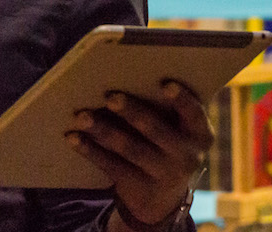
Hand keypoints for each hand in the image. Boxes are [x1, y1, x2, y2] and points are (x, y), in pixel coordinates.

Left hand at [66, 81, 211, 228]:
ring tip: (82, 116)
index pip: (195, 115)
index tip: (165, 84)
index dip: (182, 100)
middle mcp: (186, 156)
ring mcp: (164, 174)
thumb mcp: (174, 130)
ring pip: (130, 148)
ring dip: (103, 130)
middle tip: (110, 96)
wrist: (162, 199)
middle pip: (156, 130)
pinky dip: (90, 149)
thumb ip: (162, 107)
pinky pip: (111, 165)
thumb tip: (122, 73)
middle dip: (133, 112)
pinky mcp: (139, 187)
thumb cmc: (164, 143)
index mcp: (199, 135)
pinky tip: (73, 137)